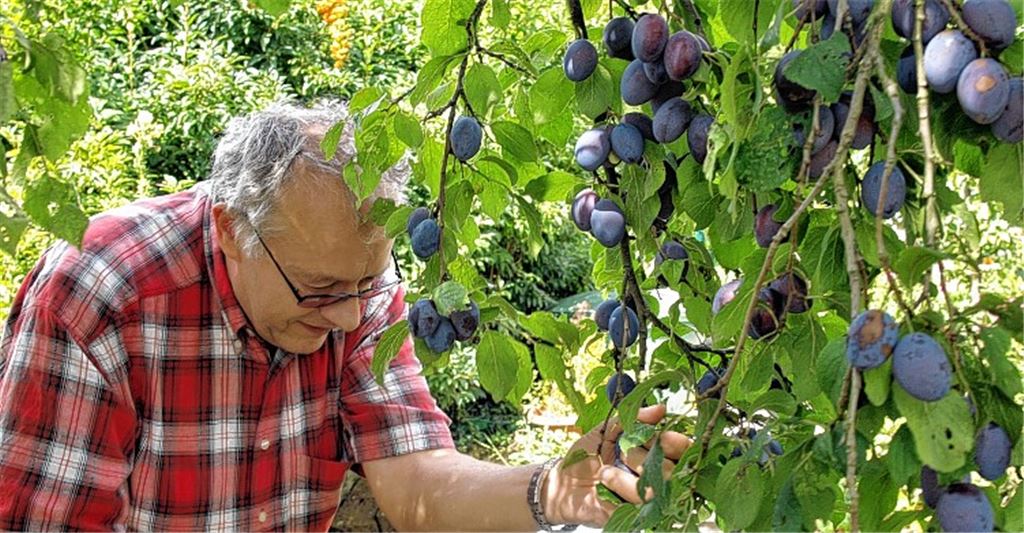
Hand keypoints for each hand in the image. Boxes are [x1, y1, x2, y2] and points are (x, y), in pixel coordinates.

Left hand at [541, 404, 691, 527]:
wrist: (562, 485)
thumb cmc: (585, 456)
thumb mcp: (604, 430)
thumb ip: (631, 418)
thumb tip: (661, 408)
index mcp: (652, 453)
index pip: (680, 449)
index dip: (676, 443)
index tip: (664, 438)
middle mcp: (655, 477)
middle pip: (670, 471)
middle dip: (642, 459)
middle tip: (622, 455)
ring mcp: (646, 499)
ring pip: (654, 491)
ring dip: (625, 480)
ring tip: (604, 474)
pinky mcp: (634, 517)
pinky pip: (638, 509)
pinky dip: (618, 495)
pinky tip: (603, 490)